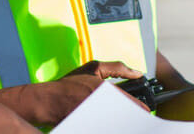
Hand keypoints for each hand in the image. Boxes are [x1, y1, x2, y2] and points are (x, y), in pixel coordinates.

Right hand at [0, 60, 143, 126]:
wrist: (48, 100)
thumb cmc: (69, 84)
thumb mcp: (93, 68)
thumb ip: (117, 68)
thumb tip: (137, 72)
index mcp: (104, 90)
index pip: (130, 102)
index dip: (141, 107)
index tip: (146, 110)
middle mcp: (101, 104)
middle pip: (125, 115)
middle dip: (131, 116)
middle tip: (136, 118)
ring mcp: (95, 117)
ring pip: (116, 123)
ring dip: (120, 122)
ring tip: (123, 121)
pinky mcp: (89, 125)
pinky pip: (104, 127)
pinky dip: (108, 126)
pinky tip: (109, 124)